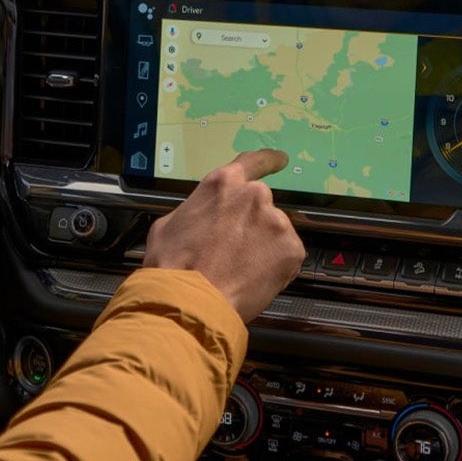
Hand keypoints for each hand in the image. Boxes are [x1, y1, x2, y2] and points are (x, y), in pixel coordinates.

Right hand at [143, 149, 303, 321]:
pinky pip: (287, 256)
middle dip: (251, 226)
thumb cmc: (173, 265)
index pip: (253, 163)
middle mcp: (254, 196)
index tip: (280, 160)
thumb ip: (198, 211)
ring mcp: (276, 221)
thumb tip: (203, 218)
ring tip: (239, 271)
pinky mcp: (291, 249)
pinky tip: (253, 280)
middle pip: (260, 206)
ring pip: (275, 233)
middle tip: (234, 252)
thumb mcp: (170, 225)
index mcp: (223, 184)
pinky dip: (276, 268)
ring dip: (263, 248)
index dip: (268, 161)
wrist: (189, 301)